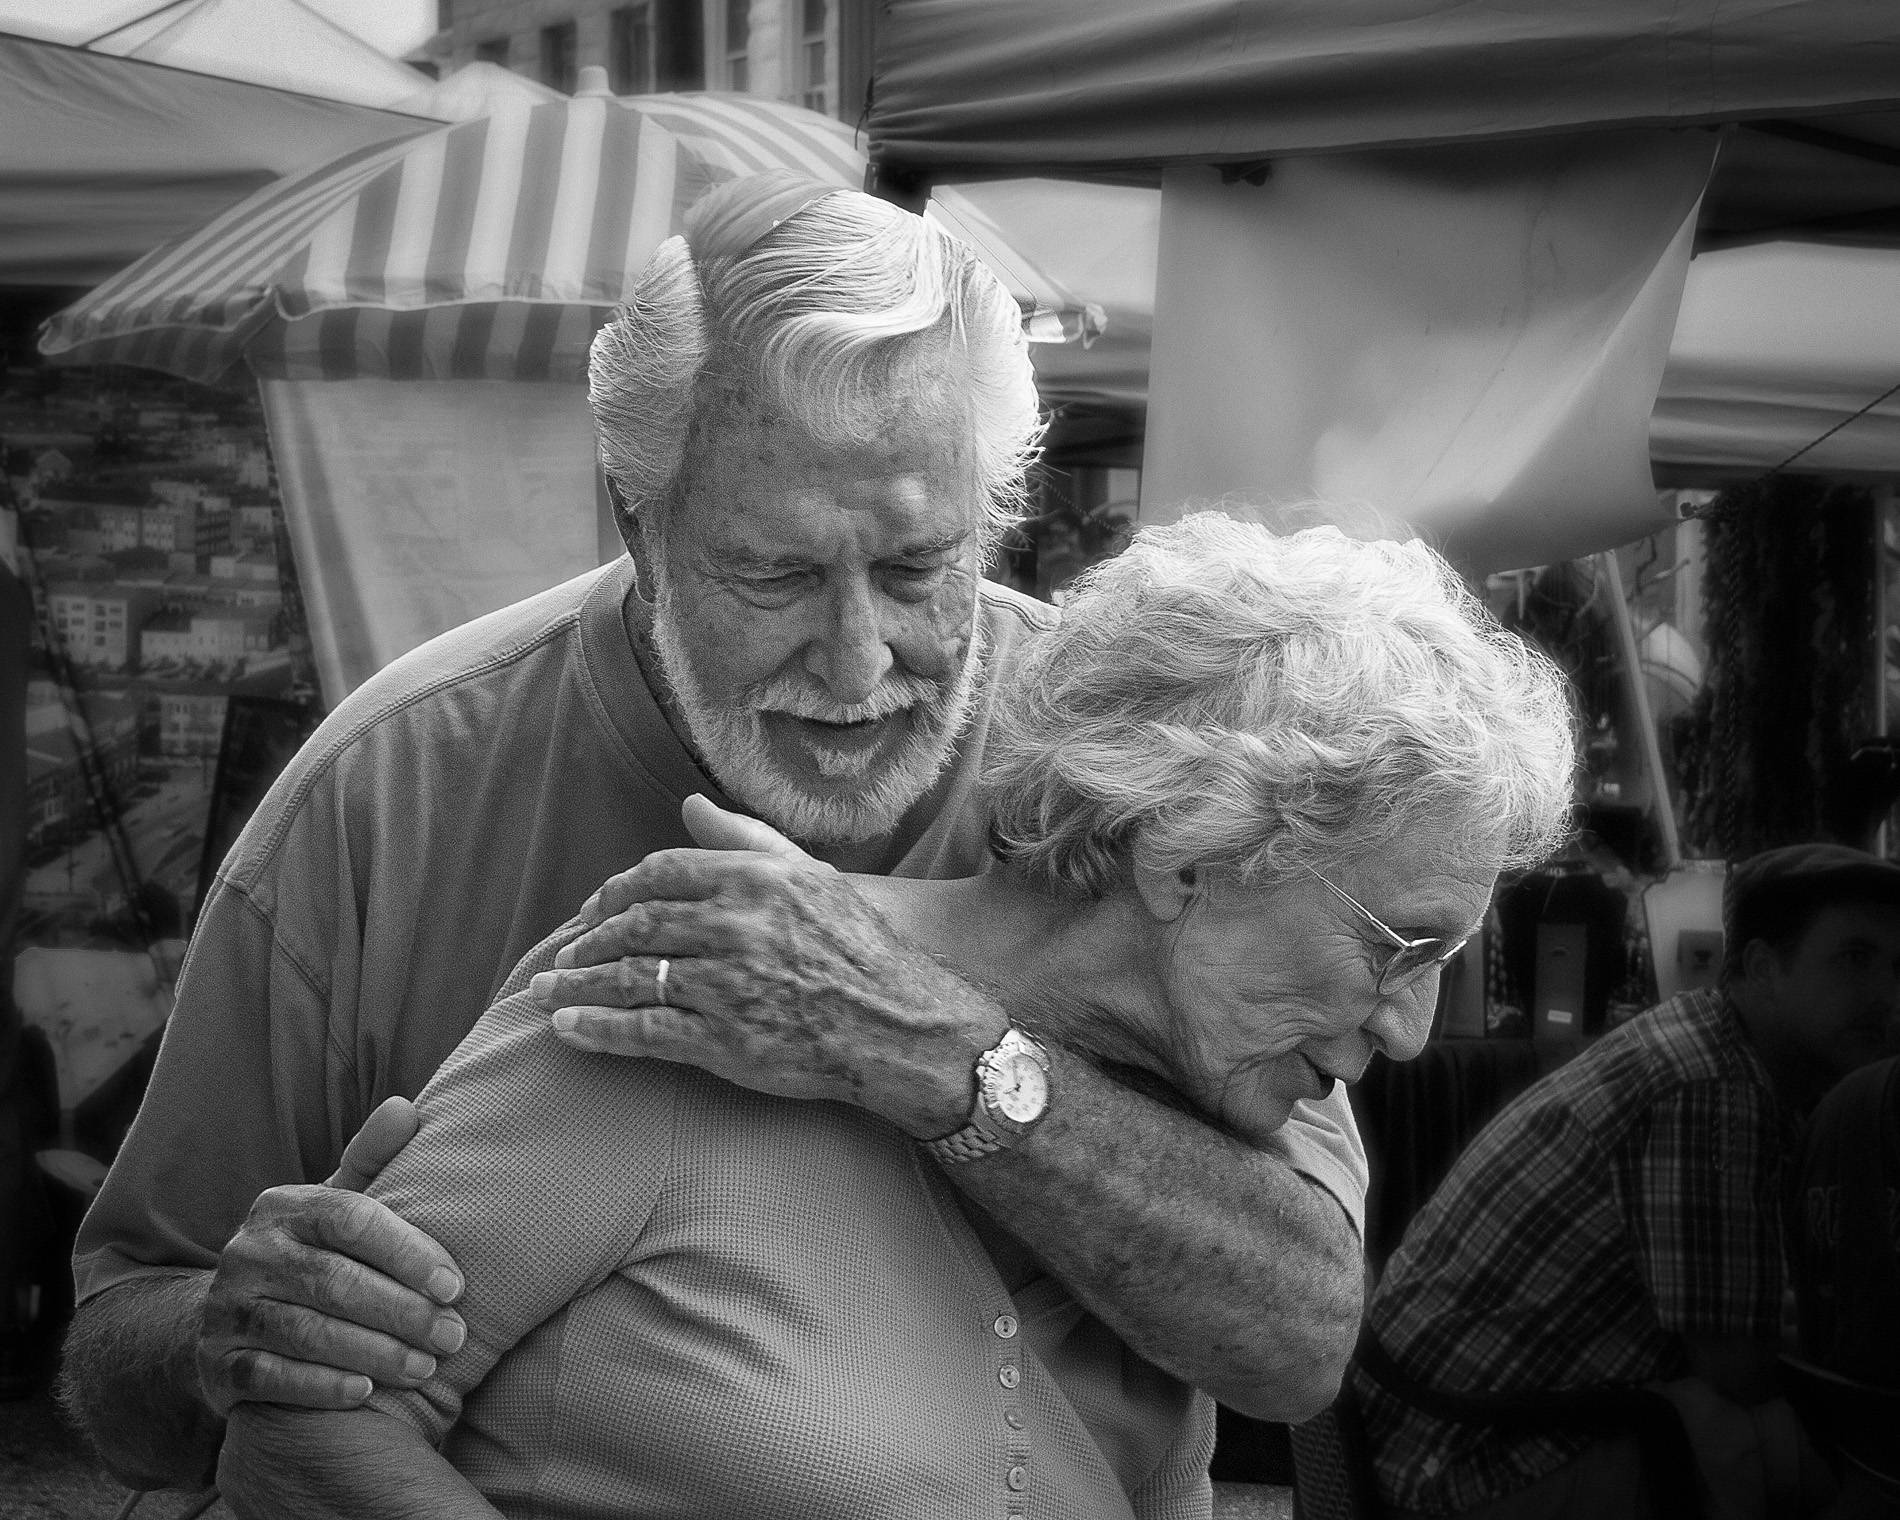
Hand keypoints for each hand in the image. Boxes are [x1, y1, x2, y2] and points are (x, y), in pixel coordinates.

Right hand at [197, 1096, 468, 1415]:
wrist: (230, 1317)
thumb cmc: (312, 1252)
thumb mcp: (337, 1203)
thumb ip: (373, 1158)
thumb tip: (405, 1107)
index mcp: (284, 1206)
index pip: (351, 1220)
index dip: (407, 1251)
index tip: (455, 1285)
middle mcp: (248, 1253)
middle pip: (334, 1282)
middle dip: (402, 1312)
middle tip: (454, 1337)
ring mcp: (227, 1310)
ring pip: (307, 1333)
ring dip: (374, 1353)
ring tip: (427, 1368)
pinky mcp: (217, 1364)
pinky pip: (270, 1378)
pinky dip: (320, 1387)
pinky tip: (366, 1394)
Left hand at [530, 797, 996, 1137]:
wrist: (901, 1025)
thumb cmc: (858, 950)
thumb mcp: (810, 878)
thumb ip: (746, 840)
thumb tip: (690, 806)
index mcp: (754, 879)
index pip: (658, 873)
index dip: (613, 893)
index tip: (592, 911)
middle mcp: (736, 926)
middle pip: (634, 925)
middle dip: (587, 940)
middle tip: (561, 954)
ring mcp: (728, 985)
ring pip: (628, 977)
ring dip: (576, 983)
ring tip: (545, 989)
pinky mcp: (726, 1041)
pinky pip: (644, 1030)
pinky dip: (597, 1028)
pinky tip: (567, 1027)